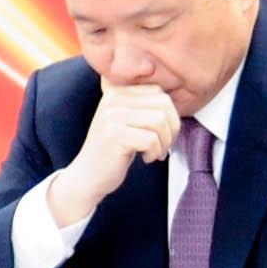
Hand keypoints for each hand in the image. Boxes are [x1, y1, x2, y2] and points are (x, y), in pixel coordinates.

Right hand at [48, 83, 180, 228]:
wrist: (89, 176)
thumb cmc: (115, 150)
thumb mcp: (129, 120)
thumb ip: (146, 105)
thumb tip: (177, 100)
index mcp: (117, 92)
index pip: (159, 92)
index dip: (170, 114)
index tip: (163, 132)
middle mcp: (112, 99)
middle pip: (163, 104)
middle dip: (172, 128)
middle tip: (164, 145)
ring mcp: (111, 116)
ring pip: (160, 121)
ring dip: (165, 142)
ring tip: (155, 152)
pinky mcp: (113, 135)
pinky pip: (151, 139)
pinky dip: (155, 152)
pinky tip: (146, 158)